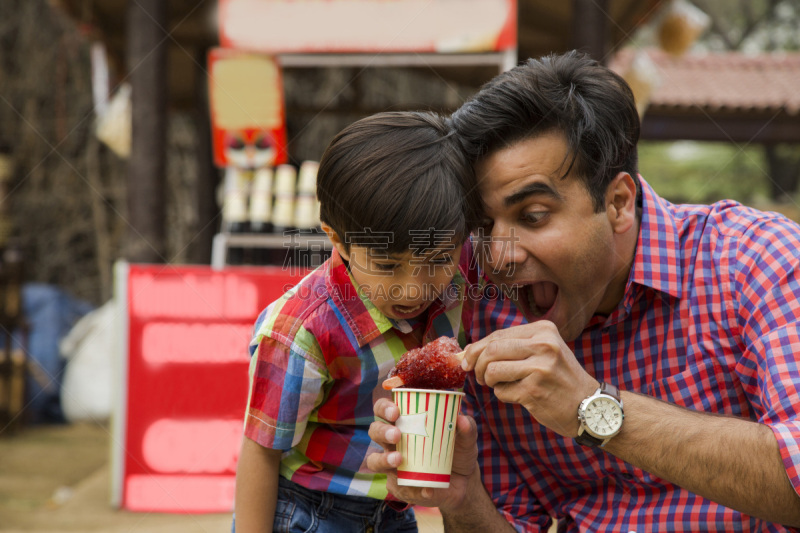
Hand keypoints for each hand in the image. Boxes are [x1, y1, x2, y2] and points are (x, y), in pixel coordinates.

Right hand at [367, 398, 478, 512]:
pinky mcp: (400, 487)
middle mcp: (394, 443)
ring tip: (399, 459)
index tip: (395, 412)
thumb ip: (467, 428)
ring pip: (374, 461)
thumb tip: (461, 419)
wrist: (463, 483)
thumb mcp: (466, 439)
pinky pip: (398, 488)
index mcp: (405, 424)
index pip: (384, 410)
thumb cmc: (458, 452)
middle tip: (397, 435)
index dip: (384, 408)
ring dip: (383, 459)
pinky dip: (412, 489)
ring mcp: (393, 466)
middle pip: (374, 431)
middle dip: (382, 431)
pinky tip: (426, 489)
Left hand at [461, 320, 598, 437]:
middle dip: (476, 364)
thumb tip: (467, 351)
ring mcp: (540, 368)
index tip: (466, 359)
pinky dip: (503, 395)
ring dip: (488, 381)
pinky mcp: (535, 391)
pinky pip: (501, 392)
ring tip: (498, 385)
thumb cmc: (560, 378)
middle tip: (477, 375)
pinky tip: (518, 395)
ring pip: (492, 370)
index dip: (476, 348)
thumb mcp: (544, 351)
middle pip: (491, 350)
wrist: (590, 406)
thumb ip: (511, 347)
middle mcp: (544, 345)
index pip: (497, 335)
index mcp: (544, 330)